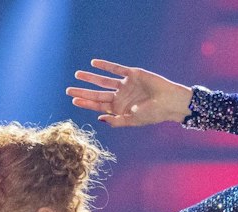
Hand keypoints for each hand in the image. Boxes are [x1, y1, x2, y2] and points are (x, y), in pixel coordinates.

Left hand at [67, 60, 191, 128]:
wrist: (169, 101)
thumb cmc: (152, 114)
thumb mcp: (132, 121)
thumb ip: (116, 121)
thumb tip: (99, 118)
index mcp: (118, 109)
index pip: (98, 105)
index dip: (85, 102)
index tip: (73, 99)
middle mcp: (120, 96)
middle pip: (97, 93)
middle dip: (83, 91)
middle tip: (68, 89)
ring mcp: (125, 85)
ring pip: (104, 80)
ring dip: (91, 77)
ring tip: (78, 74)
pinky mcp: (132, 74)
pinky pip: (116, 69)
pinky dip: (105, 66)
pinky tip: (94, 63)